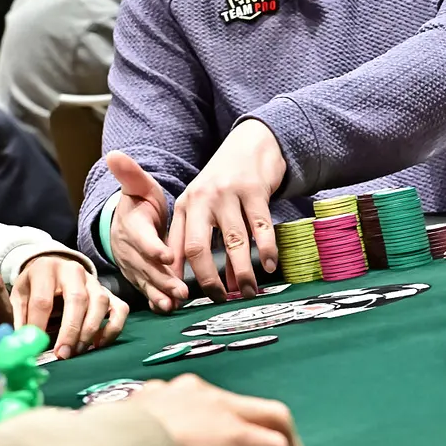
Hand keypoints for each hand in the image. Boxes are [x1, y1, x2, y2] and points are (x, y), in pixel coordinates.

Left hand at [13, 253, 129, 358]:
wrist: (53, 268)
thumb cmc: (35, 286)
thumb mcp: (20, 295)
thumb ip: (20, 317)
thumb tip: (22, 343)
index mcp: (45, 269)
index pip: (43, 300)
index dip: (39, 325)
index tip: (35, 346)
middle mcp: (73, 271)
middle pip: (77, 299)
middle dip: (70, 330)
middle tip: (62, 354)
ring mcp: (94, 280)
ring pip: (100, 303)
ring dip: (89, 331)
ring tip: (77, 351)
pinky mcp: (109, 291)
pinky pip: (120, 309)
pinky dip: (112, 329)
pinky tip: (98, 344)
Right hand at [106, 152, 185, 313]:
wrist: (125, 224)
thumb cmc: (139, 204)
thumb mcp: (138, 186)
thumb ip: (131, 174)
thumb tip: (114, 154)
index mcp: (131, 226)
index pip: (141, 237)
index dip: (152, 247)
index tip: (166, 254)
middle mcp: (129, 249)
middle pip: (146, 266)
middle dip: (163, 278)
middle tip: (181, 289)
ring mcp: (132, 266)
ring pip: (146, 281)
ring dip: (161, 293)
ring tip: (176, 302)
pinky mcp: (138, 278)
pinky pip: (147, 291)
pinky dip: (156, 300)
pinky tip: (169, 309)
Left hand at [169, 120, 286, 302]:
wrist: (251, 144)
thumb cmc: (226, 183)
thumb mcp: (204, 206)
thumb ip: (205, 241)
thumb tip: (216, 285)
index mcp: (184, 206)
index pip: (176, 247)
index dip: (178, 276)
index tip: (184, 301)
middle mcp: (201, 199)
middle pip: (198, 247)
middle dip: (208, 279)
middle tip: (220, 300)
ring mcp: (228, 193)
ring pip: (233, 242)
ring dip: (242, 271)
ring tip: (248, 291)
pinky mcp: (254, 189)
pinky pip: (261, 226)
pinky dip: (266, 249)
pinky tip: (270, 265)